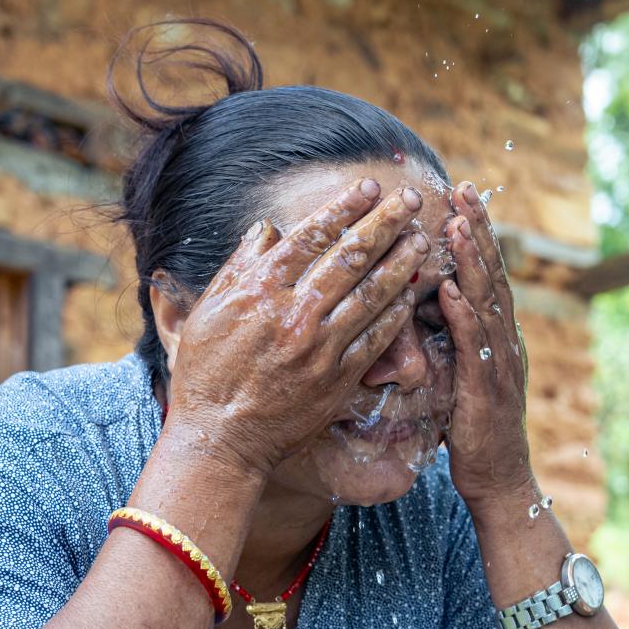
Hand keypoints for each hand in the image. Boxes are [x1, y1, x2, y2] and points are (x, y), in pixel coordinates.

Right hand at [161, 179, 428, 478]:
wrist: (220, 439)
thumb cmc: (206, 375)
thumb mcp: (207, 311)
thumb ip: (239, 267)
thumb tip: (269, 230)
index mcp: (260, 289)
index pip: (312, 234)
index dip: (346, 207)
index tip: (370, 188)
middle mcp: (295, 312)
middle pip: (351, 256)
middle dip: (386, 223)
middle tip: (412, 200)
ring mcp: (320, 346)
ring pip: (371, 294)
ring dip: (402, 263)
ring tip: (422, 241)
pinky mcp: (338, 379)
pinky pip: (376, 339)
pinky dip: (395, 313)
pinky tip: (411, 295)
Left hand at [438, 181, 535, 506]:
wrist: (498, 478)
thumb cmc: (473, 428)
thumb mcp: (459, 373)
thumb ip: (449, 338)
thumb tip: (426, 304)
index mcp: (499, 334)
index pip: (488, 273)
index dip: (478, 233)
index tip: (463, 195)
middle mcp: (505, 340)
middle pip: (493, 275)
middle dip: (479, 230)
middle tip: (465, 190)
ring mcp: (499, 363)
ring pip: (487, 303)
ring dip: (472, 263)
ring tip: (457, 226)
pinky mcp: (486, 389)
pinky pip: (475, 347)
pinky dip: (464, 316)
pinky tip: (451, 290)